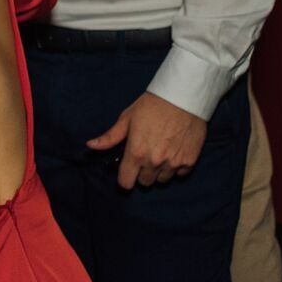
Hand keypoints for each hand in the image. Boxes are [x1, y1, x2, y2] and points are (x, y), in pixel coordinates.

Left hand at [86, 91, 206, 188]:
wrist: (182, 98)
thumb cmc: (152, 106)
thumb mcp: (127, 118)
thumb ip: (110, 137)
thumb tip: (91, 145)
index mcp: (136, 153)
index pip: (126, 182)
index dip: (124, 179)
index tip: (126, 172)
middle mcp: (154, 162)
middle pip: (144, 182)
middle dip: (141, 173)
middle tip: (144, 157)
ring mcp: (173, 163)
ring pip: (162, 180)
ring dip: (159, 171)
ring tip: (159, 154)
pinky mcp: (190, 161)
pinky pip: (180, 174)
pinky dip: (176, 167)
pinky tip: (174, 153)